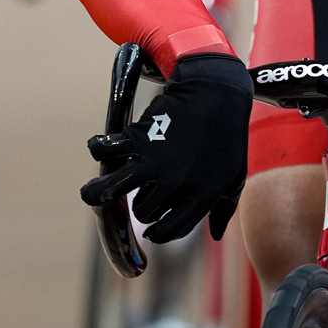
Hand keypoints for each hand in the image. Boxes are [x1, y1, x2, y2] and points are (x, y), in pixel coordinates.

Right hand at [80, 53, 252, 241]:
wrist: (217, 93)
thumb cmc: (228, 136)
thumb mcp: (235, 175)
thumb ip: (225, 207)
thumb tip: (216, 234)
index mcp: (201, 196)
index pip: (171, 230)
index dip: (159, 234)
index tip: (151, 231)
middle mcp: (175, 183)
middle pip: (143, 212)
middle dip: (141, 207)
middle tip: (143, 194)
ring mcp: (154, 161)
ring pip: (112, 189)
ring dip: (98, 193)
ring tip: (92, 193)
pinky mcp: (139, 137)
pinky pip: (105, 151)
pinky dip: (98, 148)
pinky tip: (101, 148)